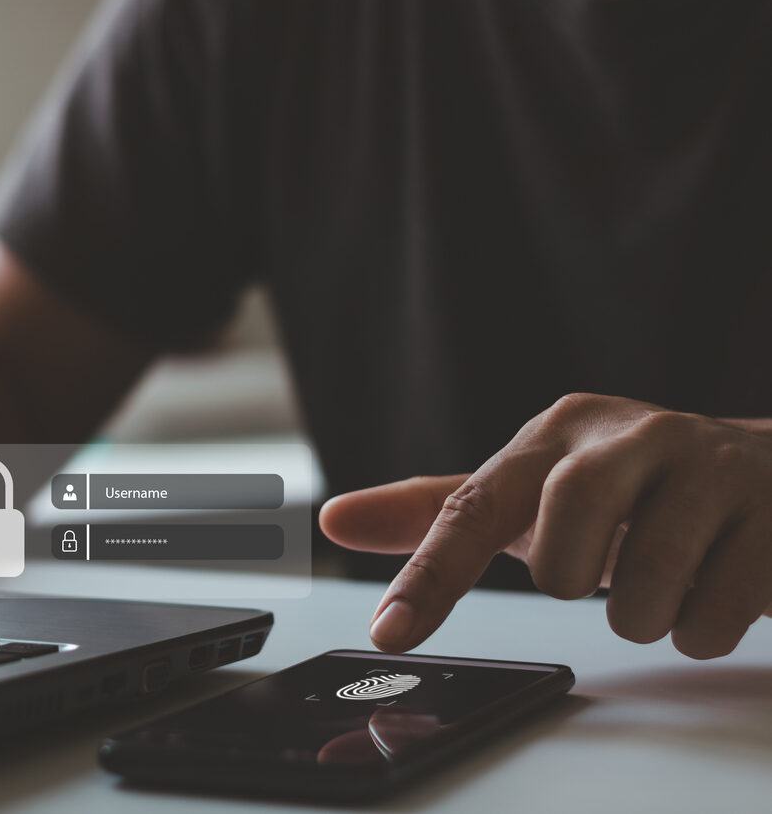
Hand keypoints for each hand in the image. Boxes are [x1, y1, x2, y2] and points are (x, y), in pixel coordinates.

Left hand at [319, 393, 771, 659]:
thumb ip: (440, 512)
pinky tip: (711, 579)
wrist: (764, 472)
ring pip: (640, 593)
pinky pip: (714, 617)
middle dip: (574, 581)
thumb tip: (336, 519)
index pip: (472, 507)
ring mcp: (712, 468)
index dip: (428, 576)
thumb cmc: (628, 488)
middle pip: (561, 547)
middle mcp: (631, 435)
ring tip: (660, 576)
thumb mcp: (533, 491)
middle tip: (600, 567)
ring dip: (641, 613)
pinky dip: (700, 625)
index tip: (387, 634)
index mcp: (558, 431)